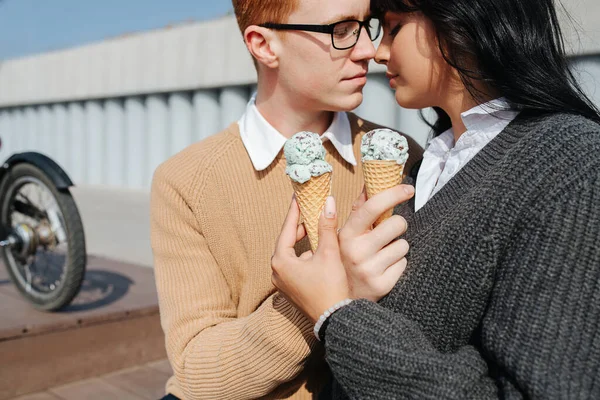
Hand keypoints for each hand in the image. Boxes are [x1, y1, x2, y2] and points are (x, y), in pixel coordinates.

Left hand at [271, 196, 348, 323]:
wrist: (334, 319)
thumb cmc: (330, 288)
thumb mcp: (329, 253)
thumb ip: (327, 227)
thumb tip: (328, 203)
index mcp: (281, 262)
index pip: (287, 229)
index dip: (294, 212)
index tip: (298, 198)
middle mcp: (277, 273)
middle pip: (288, 242)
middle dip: (301, 228)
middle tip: (310, 213)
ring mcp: (283, 283)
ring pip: (293, 255)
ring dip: (305, 244)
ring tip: (319, 232)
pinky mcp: (292, 290)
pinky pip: (296, 267)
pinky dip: (307, 258)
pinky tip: (321, 255)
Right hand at [338, 185, 413, 301]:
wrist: (341, 300)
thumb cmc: (346, 259)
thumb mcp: (344, 235)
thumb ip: (358, 210)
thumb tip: (368, 184)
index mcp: (346, 235)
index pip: (372, 208)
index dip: (392, 194)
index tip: (408, 189)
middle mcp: (356, 252)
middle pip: (397, 224)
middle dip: (397, 226)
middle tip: (388, 234)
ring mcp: (369, 269)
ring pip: (403, 245)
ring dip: (397, 248)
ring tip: (382, 254)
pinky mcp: (382, 285)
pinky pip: (404, 263)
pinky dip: (397, 264)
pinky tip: (384, 268)